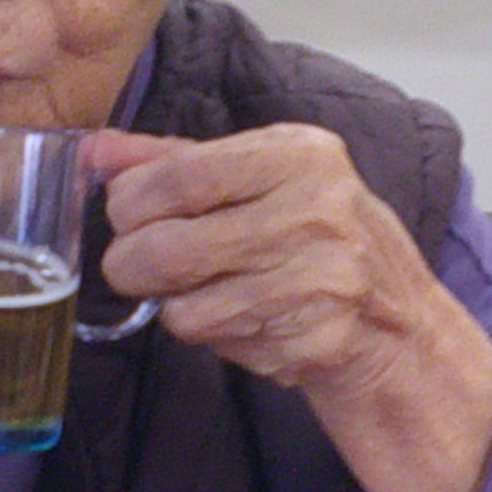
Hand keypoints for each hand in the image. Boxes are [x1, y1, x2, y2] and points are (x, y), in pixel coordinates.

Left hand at [84, 124, 491, 491]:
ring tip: (210, 292)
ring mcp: (321, 275)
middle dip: (133, 263)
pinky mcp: (317, 337)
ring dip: (177, 306)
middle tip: (144, 266)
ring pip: (181, 305)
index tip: (128, 217)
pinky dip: (213, 337)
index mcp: (299, 153)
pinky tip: (245, 322)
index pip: (174, 175)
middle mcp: (315, 208)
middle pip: (163, 245)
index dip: (129, 204)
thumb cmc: (318, 242)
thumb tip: (91, 150)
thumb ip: (174, 161)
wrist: (400, 326)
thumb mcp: (262, 180)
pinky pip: (215, 342)